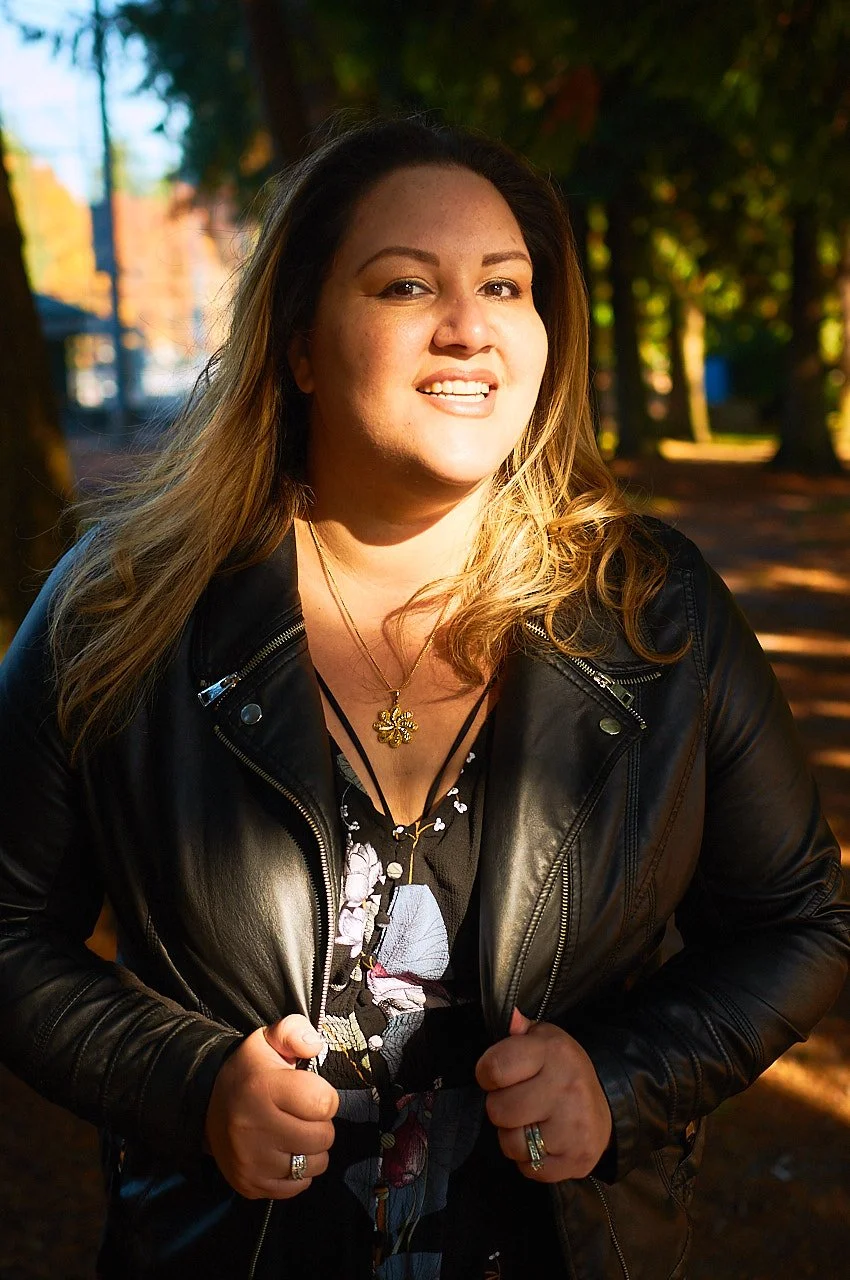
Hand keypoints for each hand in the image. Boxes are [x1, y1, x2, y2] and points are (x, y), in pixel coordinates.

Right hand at [205, 1014, 338, 1198]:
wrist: (207, 1103)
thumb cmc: (249, 1072)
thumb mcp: (268, 1039)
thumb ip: (295, 1031)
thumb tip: (315, 1045)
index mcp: (263, 1088)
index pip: (324, 1103)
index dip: (325, 1096)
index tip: (309, 1092)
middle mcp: (254, 1127)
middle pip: (323, 1137)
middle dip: (319, 1124)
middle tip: (301, 1114)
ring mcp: (251, 1161)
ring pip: (314, 1165)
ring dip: (311, 1150)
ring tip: (293, 1133)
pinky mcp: (250, 1184)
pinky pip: (297, 1187)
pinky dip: (297, 1172)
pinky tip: (283, 1152)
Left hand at [475, 1008, 612, 1181]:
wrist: (605, 1106)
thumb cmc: (562, 1069)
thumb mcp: (543, 1040)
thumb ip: (519, 1030)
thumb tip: (510, 1016)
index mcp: (554, 1052)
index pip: (494, 1068)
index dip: (487, 1074)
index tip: (498, 1075)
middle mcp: (566, 1088)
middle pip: (498, 1111)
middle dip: (502, 1107)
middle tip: (519, 1101)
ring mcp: (574, 1127)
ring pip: (512, 1144)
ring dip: (514, 1137)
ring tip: (531, 1122)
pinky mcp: (578, 1160)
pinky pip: (530, 1169)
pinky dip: (530, 1160)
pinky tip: (544, 1141)